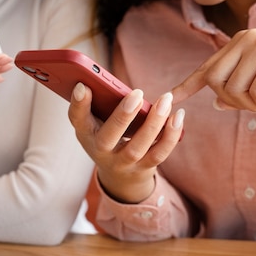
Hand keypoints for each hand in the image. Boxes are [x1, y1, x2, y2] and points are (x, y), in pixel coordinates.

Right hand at [68, 82, 183, 202]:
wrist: (120, 176)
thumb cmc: (107, 136)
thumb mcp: (95, 123)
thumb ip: (99, 103)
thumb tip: (102, 80)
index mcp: (86, 134)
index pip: (77, 120)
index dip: (79, 104)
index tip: (83, 86)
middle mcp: (101, 151)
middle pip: (109, 137)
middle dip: (122, 116)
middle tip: (137, 93)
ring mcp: (123, 163)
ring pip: (138, 147)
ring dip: (153, 123)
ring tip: (165, 100)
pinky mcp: (144, 168)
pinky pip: (159, 153)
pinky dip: (170, 135)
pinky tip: (177, 116)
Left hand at [172, 28, 255, 110]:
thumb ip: (242, 89)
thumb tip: (215, 103)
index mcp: (240, 43)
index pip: (207, 67)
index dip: (187, 85)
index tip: (169, 98)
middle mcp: (246, 40)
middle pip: (216, 83)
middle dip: (233, 102)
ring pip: (236, 91)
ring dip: (253, 106)